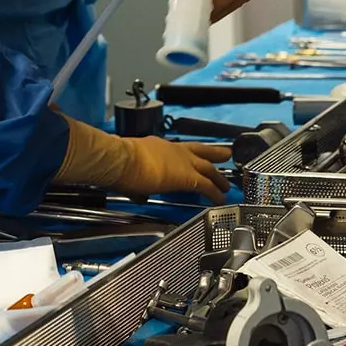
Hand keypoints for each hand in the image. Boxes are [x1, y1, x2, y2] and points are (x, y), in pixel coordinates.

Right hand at [55, 117, 230, 201]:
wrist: (121, 160)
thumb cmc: (119, 163)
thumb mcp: (130, 171)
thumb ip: (139, 185)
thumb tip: (139, 195)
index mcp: (158, 146)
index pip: (176, 150)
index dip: (185, 156)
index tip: (191, 160)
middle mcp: (173, 150)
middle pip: (200, 151)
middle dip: (213, 155)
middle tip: (225, 156)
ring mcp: (182, 162)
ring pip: (208, 167)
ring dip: (218, 177)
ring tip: (225, 185)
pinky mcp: (188, 177)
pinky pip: (207, 186)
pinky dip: (215, 193)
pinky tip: (220, 199)